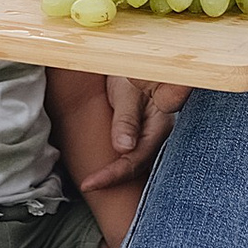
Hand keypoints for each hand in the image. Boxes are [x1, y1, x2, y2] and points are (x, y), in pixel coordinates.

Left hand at [74, 72, 189, 197]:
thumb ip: (127, 120)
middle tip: (88, 186)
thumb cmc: (136, 71)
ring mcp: (154, 134)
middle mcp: (159, 135)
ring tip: (95, 183)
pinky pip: (135, 153)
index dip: (112, 175)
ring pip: (137, 162)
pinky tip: (110, 169)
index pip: (135, 161)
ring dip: (117, 174)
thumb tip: (124, 148)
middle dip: (113, 180)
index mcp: (159, 127)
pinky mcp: (146, 131)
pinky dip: (121, 163)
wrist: (141, 61)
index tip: (90, 183)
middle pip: (137, 167)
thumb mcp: (129, 92)